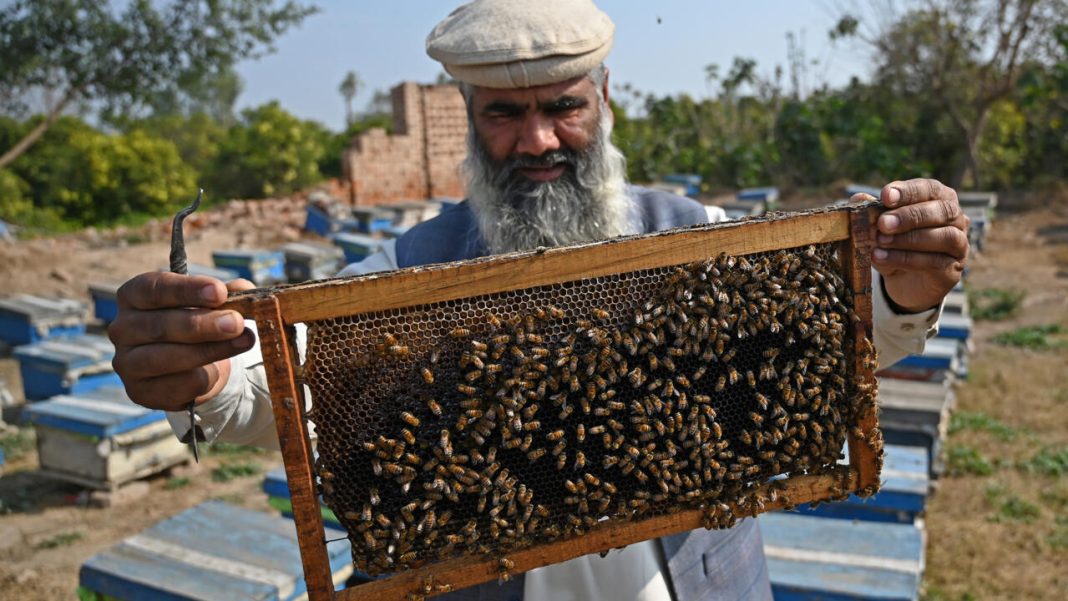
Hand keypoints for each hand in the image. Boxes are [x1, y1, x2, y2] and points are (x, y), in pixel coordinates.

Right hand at [108, 272, 256, 410]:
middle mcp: (122, 328)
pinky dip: (200, 379)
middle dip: (202, 325)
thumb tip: (243, 288)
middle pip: (160, 325)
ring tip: (242, 342)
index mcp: (134, 296)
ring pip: (165, 358)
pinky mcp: (139, 391)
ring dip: (208, 351)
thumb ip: (227, 294)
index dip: (187, 290)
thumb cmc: (198, 323)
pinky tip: (218, 371)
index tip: (219, 292)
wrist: (192, 366)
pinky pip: (172, 387)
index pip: (153, 288)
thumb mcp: (211, 303)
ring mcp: (127, 363)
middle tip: (236, 323)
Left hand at [853, 178, 969, 312]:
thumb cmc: (894, 245)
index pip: (930, 188)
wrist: (904, 282)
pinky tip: (881, 257)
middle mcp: (956, 219)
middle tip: (883, 223)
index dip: (909, 191)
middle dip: (910, 216)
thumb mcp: (880, 228)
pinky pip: (934, 261)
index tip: (885, 196)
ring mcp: (959, 245)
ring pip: (944, 236)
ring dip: (909, 238)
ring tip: (880, 241)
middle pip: (942, 211)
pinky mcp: (952, 270)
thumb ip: (871, 212)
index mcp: (940, 199)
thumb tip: (857, 198)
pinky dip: (905, 258)